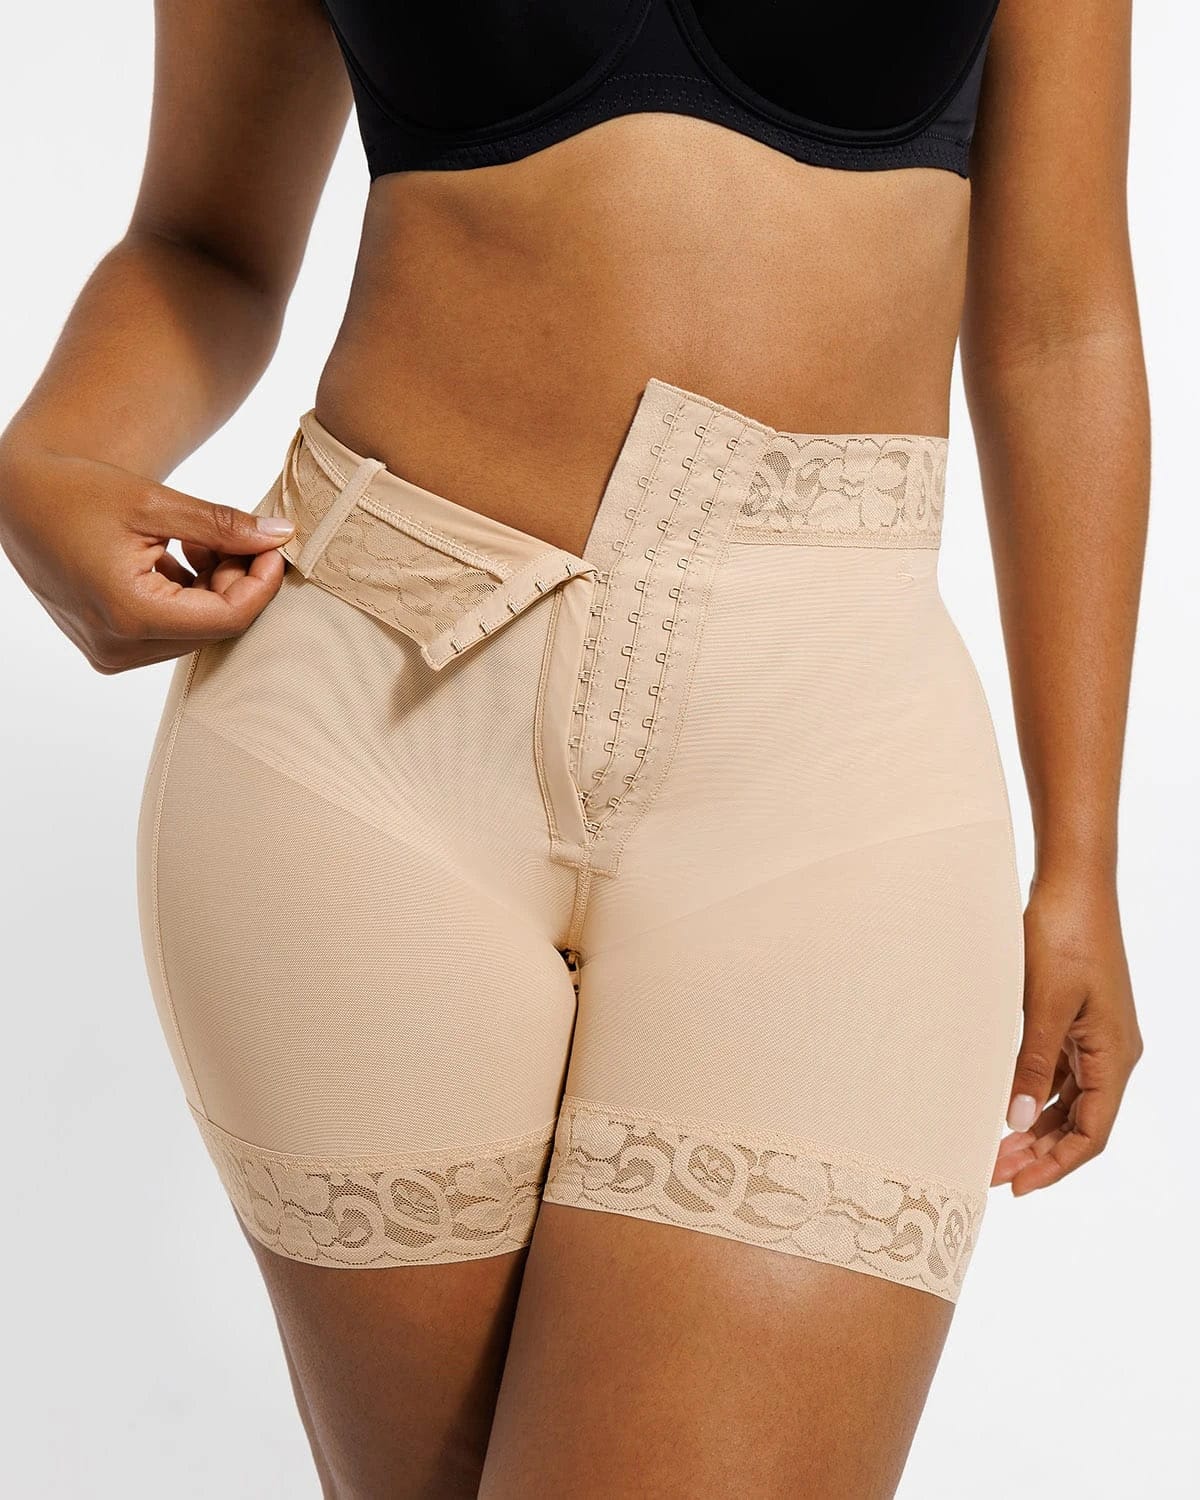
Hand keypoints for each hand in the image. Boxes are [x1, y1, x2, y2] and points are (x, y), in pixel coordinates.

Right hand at [0, 439, 294, 672]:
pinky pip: (170, 631)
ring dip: (213, 588)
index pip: (228, 618)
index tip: (274, 548)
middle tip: (239, 537)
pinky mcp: (109, 647)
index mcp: (130, 613)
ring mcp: (111, 653)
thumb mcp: (155, 503)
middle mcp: (119, 646)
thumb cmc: (76, 492)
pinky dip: (188, 597)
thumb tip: (280, 536)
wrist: (17, 500)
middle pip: (213, 627)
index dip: (262, 584)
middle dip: (238, 583)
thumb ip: (221, 525)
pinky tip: (179, 557)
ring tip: (199, 540)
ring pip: (195, 631)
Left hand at [992, 871, 1142, 1194]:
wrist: (1073, 882)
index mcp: (1114, 1056)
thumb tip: (1014, 1121)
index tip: (1015, 1186)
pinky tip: (1000, 1104)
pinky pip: (1058, 1074)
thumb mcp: (1043, 1004)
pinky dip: (1031, 1094)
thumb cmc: (1063, 935)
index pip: (1090, 1133)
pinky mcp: (1076, 1020)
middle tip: (988, 1172)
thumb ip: (1031, 1064)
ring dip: (1031, 1127)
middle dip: (1036, 1153)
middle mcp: (1111, 1053)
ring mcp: (1095, 1037)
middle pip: (1077, 1123)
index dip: (1054, 1166)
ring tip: (989, 1148)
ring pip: (1066, 1101)